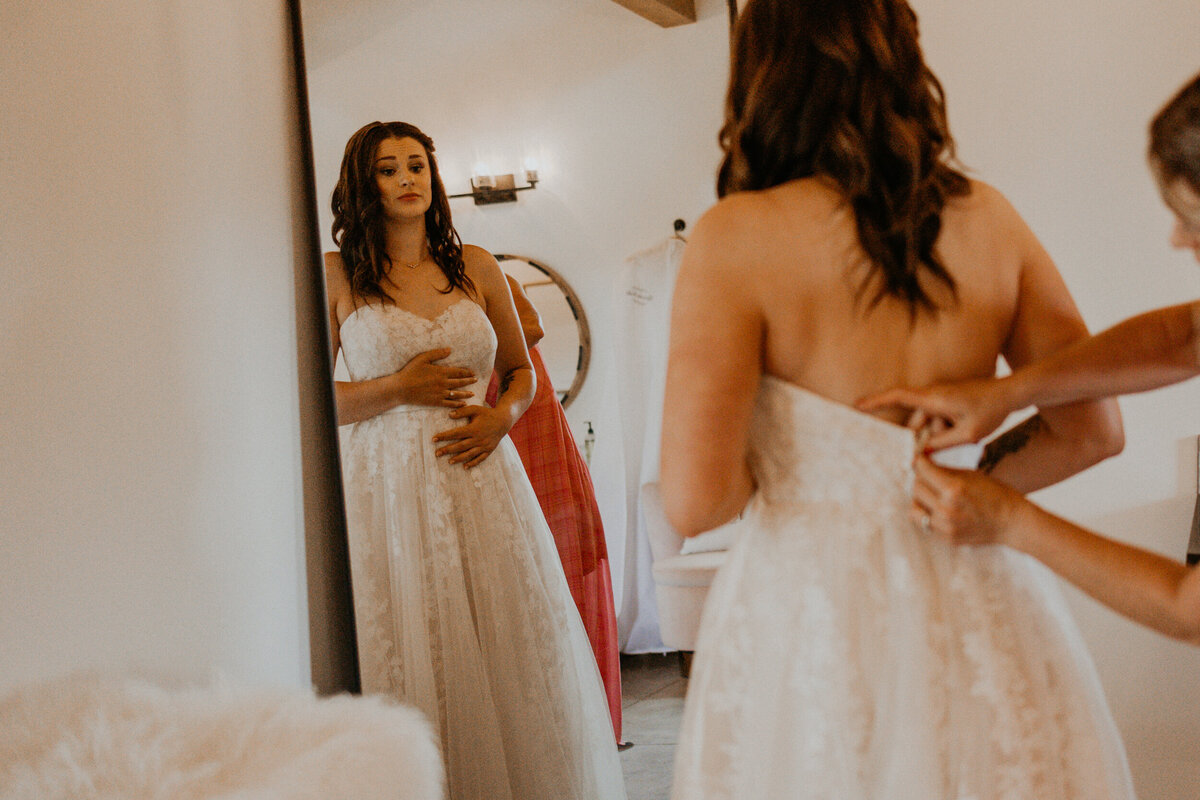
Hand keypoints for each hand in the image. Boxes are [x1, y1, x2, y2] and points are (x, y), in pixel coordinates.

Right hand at [396, 348, 475, 407]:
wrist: (401, 388)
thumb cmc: (410, 371)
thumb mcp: (422, 358)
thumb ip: (437, 354)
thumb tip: (449, 350)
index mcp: (441, 372)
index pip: (458, 372)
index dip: (466, 372)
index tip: (473, 372)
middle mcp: (443, 383)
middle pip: (460, 382)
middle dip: (469, 381)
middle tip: (476, 380)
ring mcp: (440, 393)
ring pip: (457, 394)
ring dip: (466, 393)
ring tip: (473, 394)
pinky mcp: (435, 402)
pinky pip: (449, 403)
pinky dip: (457, 404)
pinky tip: (463, 404)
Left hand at [432, 404, 511, 467]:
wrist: (503, 421)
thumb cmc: (487, 414)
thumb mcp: (475, 409)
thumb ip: (462, 411)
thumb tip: (449, 415)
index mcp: (473, 429)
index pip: (455, 433)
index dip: (444, 436)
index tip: (434, 439)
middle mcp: (478, 439)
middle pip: (460, 446)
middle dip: (447, 450)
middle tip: (437, 453)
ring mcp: (484, 445)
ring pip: (469, 454)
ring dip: (458, 458)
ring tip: (449, 461)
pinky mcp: (489, 450)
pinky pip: (480, 458)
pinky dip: (472, 463)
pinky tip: (465, 467)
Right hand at [857, 377, 1013, 450]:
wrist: (1012, 393)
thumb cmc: (991, 410)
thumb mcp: (967, 434)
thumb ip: (941, 445)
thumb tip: (919, 454)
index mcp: (934, 398)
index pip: (897, 397)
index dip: (875, 401)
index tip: (856, 406)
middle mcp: (934, 393)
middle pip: (915, 418)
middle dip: (922, 435)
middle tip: (939, 445)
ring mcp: (940, 395)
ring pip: (927, 420)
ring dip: (937, 433)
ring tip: (962, 436)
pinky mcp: (948, 399)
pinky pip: (936, 417)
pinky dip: (942, 429)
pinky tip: (960, 432)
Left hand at [910, 455, 1026, 546]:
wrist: (1011, 522)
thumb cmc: (994, 493)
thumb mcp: (970, 475)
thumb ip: (943, 470)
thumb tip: (920, 462)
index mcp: (953, 489)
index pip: (922, 471)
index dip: (919, 462)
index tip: (919, 460)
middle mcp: (946, 509)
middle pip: (915, 488)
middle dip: (921, 479)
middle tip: (929, 477)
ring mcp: (945, 526)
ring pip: (914, 509)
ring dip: (920, 499)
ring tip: (932, 495)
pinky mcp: (946, 538)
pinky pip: (925, 523)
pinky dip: (928, 514)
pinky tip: (939, 509)